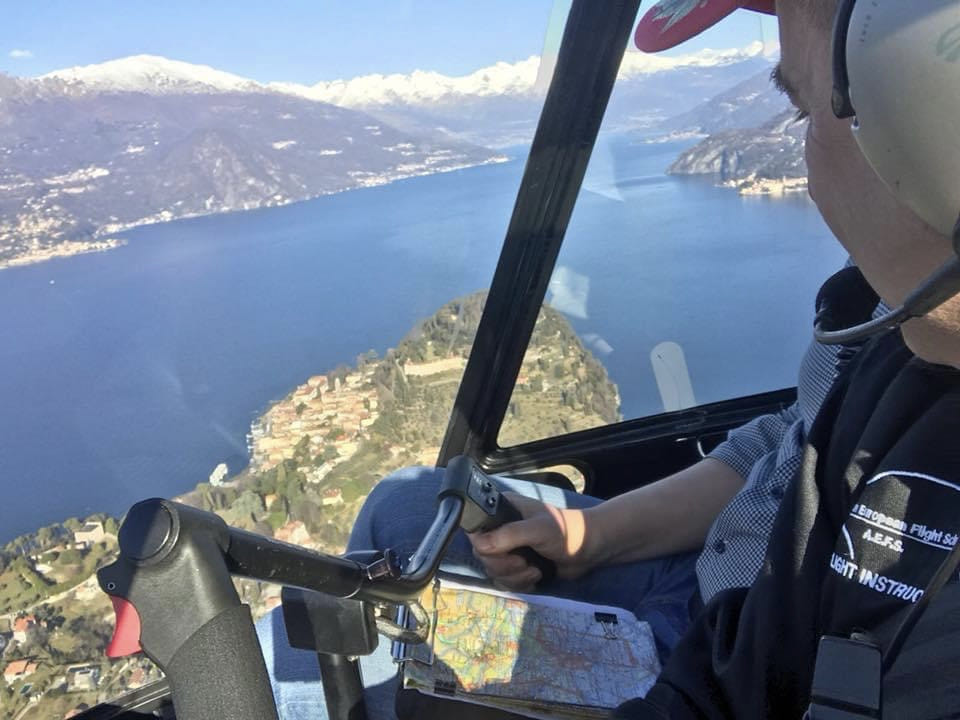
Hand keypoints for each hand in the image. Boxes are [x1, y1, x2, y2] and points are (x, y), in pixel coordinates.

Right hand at [467, 492, 595, 590]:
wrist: (590, 550)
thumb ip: (508, 535)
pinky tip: (536, 575)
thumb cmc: (566, 531)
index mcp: (502, 512)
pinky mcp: (517, 568)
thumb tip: (479, 546)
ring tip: (535, 569)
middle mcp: (501, 530)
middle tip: (523, 561)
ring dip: (515, 576)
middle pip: (482, 555)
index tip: (500, 551)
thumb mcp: (537, 529)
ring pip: (494, 571)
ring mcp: (509, 550)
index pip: (476, 529)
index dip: (483, 544)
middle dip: (504, 565)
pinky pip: (506, 582)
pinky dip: (520, 583)